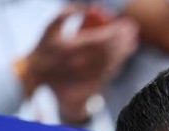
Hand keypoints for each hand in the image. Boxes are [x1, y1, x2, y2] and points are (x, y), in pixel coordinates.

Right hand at [20, 6, 138, 122]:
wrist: (35, 76)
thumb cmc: (44, 49)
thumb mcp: (51, 27)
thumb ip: (68, 13)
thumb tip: (89, 7)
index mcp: (70, 48)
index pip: (101, 39)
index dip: (116, 31)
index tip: (126, 24)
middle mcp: (79, 64)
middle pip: (109, 52)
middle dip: (124, 40)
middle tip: (132, 30)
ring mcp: (84, 76)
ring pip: (111, 64)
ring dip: (124, 52)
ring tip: (132, 41)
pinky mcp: (88, 85)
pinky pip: (108, 74)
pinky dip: (118, 63)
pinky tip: (123, 56)